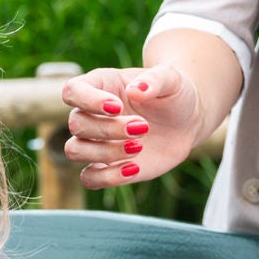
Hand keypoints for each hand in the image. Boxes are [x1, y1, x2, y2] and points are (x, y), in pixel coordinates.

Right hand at [61, 65, 203, 189]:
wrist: (186, 122)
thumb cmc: (174, 95)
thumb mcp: (171, 79)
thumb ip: (155, 79)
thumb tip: (135, 91)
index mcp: (99, 86)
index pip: (72, 91)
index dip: (88, 100)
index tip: (117, 107)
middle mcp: (91, 114)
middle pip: (76, 124)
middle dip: (108, 129)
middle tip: (143, 127)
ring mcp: (96, 143)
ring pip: (75, 151)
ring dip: (105, 152)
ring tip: (139, 146)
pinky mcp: (107, 167)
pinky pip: (89, 178)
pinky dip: (108, 177)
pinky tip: (135, 168)